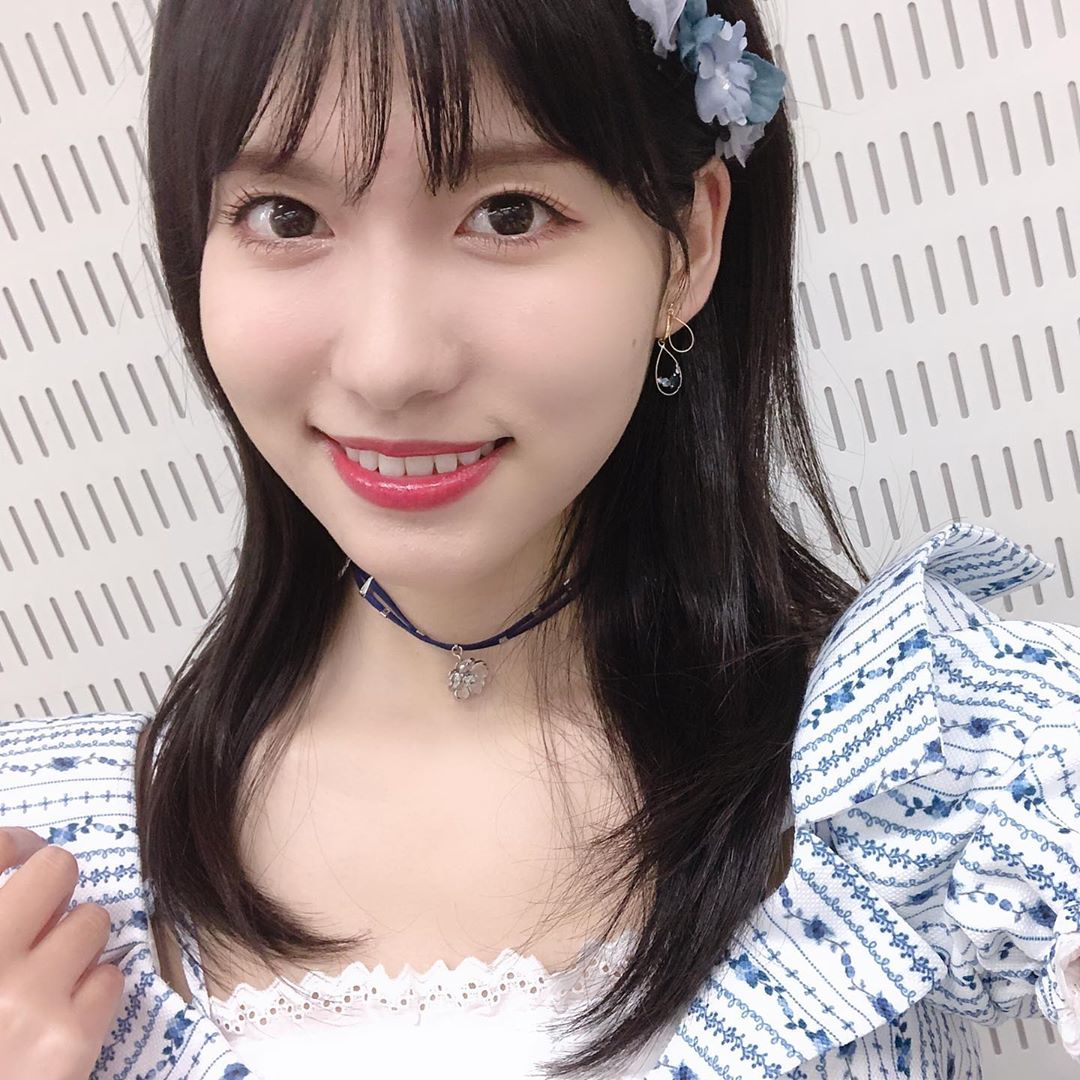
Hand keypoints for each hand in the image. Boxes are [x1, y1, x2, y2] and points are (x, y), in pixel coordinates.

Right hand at [0, 827, 125, 1079]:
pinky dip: (93, 995)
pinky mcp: (69, 1037)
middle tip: (42, 921)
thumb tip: (19, 867)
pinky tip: (61, 1022)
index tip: (22, 855)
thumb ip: (0, 927)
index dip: (18, 843)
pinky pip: (111, 978)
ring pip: (92, 922)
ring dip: (76, 946)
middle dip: (56, 890)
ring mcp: (27, 998)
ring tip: (46, 984)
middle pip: (57, 869)